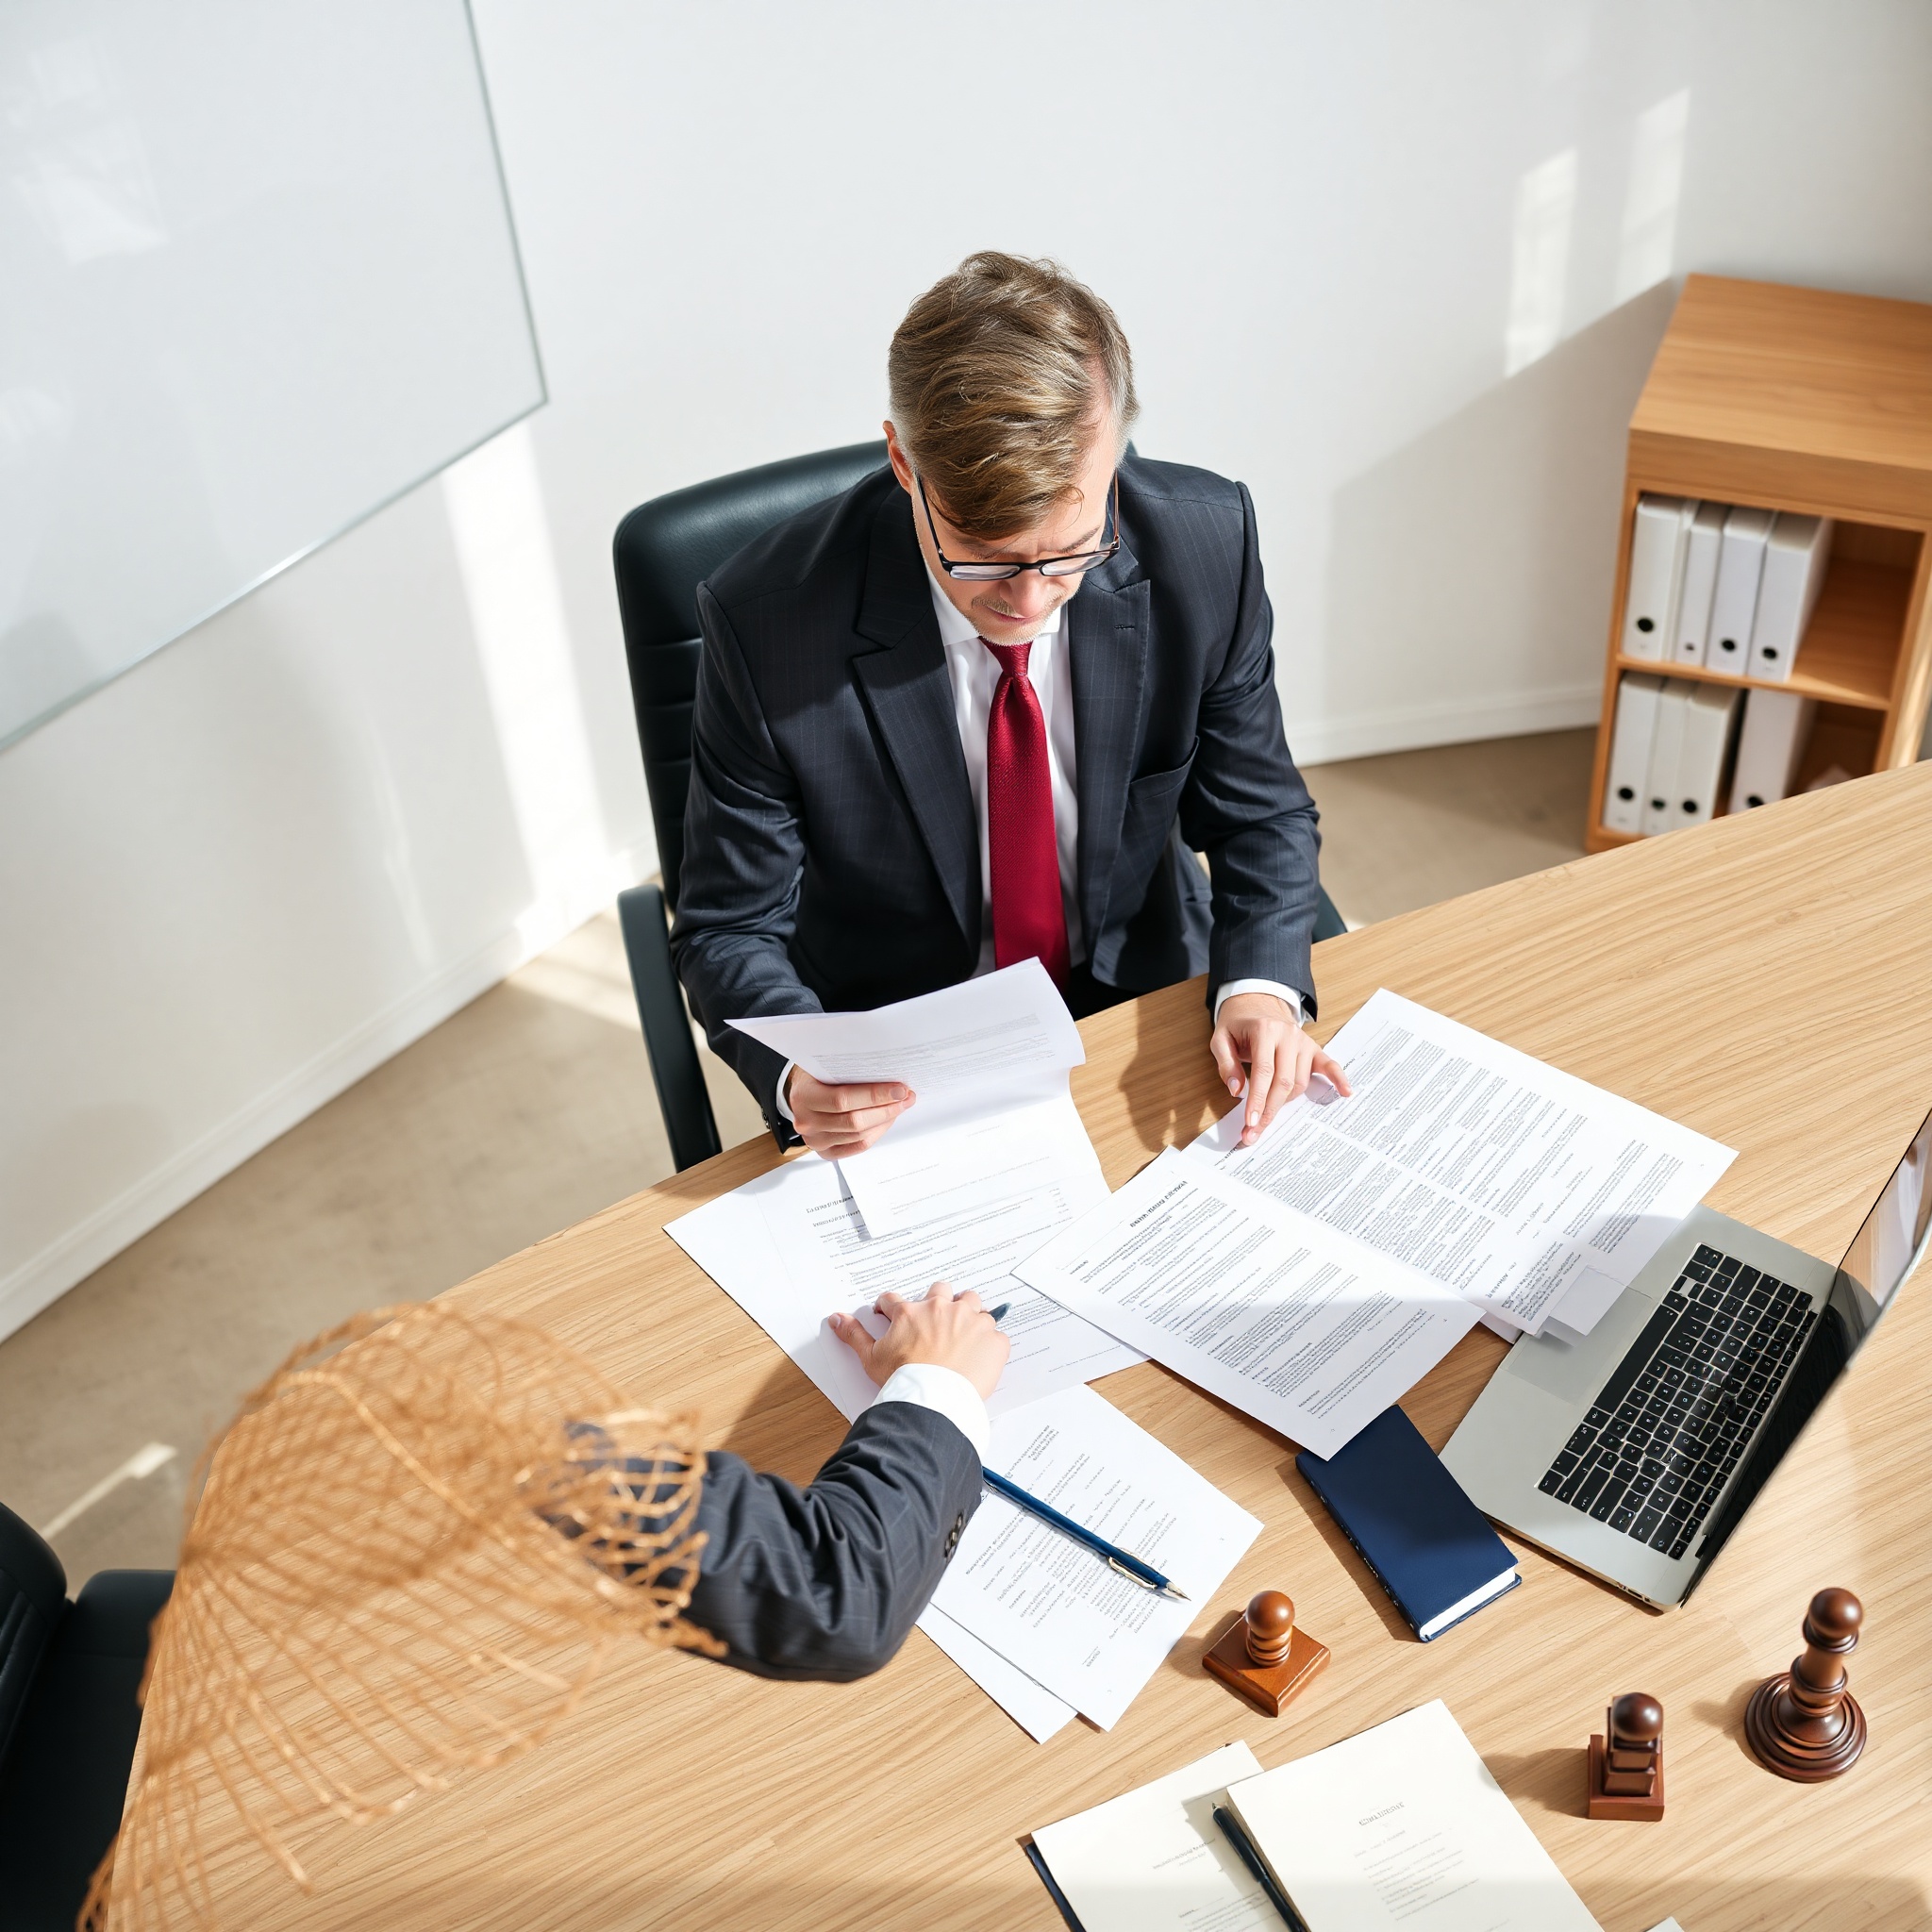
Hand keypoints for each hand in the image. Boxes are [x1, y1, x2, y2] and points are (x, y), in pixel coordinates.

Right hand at [786, 1068, 914, 1156]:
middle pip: (854, 1121)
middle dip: (886, 1109)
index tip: (898, 1088)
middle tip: (906, 1097)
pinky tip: (886, 1120)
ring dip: (885, 1120)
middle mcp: (806, 1122)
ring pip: (859, 1136)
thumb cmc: (816, 1075)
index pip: (842, 1100)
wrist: (801, 1091)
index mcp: (804, 1096)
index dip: (874, 1096)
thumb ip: (849, 1067)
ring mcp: (815, 1140)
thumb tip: (888, 1069)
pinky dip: (877, 1133)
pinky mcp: (826, 1152)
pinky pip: (858, 1146)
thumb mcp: (825, 1063)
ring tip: (900, 1105)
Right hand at [827, 1282, 1010, 1399]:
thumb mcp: (871, 1357)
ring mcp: (971, 1321)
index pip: (895, 1300)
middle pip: (942, 1290)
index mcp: (911, 1312)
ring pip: (974, 1303)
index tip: (889, 1312)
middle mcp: (942, 1309)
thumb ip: (854, 1334)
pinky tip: (983, 1356)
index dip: (889, 1306)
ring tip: (965, 1332)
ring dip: (969, 1314)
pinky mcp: (993, 1340)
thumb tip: (835, 1318)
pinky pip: (996, 1334)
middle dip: (939, 1301)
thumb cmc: (904, 1380)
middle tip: (936, 1320)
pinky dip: (990, 1343)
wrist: (934, 1399)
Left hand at [1209, 992, 1351, 1147]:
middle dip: (1269, 1110)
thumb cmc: (1238, 1024)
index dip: (1257, 1099)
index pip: (1264, 1071)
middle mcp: (1288, 1035)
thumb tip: (1236, 1090)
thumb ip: (1225, 1063)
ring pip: (1299, 1082)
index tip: (1251, 1122)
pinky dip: (1338, 1079)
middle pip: (1284, 1081)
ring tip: (1266, 1112)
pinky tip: (1346, 1092)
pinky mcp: (1313, 1048)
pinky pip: (1329, 1065)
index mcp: (1265, 1030)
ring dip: (1284, 1102)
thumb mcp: (1220, 1038)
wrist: (1257, 1002)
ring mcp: (1304, 1042)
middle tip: (1255, 1132)